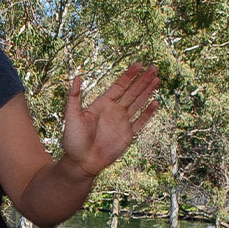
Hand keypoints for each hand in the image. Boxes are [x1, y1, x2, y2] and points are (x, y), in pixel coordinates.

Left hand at [61, 63, 160, 177]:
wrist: (81, 162)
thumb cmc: (73, 140)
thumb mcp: (71, 116)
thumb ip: (74, 97)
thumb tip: (77, 77)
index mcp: (102, 104)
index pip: (119, 86)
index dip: (129, 75)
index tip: (139, 64)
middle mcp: (114, 111)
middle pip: (132, 91)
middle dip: (143, 79)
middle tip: (154, 67)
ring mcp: (122, 122)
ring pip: (138, 103)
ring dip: (148, 91)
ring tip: (157, 79)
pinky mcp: (128, 135)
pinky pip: (140, 122)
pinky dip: (148, 112)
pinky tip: (155, 102)